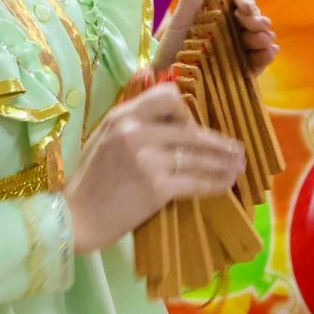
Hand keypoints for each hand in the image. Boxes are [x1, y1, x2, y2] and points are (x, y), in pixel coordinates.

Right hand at [66, 83, 244, 254]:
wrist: (76, 217)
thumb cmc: (90, 181)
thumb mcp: (104, 138)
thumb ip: (132, 122)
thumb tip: (165, 107)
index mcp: (122, 115)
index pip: (167, 96)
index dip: (187, 111)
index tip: (194, 127)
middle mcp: (136, 131)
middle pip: (190, 130)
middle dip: (218, 142)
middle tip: (236, 150)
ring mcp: (148, 159)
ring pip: (198, 157)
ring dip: (223, 163)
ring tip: (237, 167)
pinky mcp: (157, 187)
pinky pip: (195, 182)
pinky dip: (213, 184)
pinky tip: (225, 185)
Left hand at [151, 0, 279, 77]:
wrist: (168, 77)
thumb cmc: (174, 43)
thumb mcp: (184, 13)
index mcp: (221, 6)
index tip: (244, 7)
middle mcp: (234, 24)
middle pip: (256, 15)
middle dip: (257, 19)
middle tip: (250, 26)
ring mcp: (241, 46)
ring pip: (262, 36)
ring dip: (263, 36)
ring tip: (256, 41)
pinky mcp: (244, 68)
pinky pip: (261, 59)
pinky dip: (267, 55)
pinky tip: (269, 52)